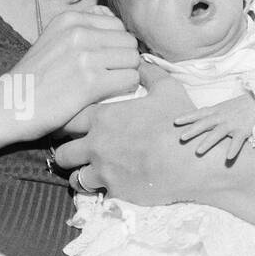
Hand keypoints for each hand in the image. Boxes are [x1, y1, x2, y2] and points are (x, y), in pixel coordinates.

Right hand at [0, 6, 140, 143]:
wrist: (6, 106)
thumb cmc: (31, 79)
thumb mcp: (52, 40)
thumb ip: (80, 27)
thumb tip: (111, 17)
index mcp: (69, 19)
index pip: (117, 25)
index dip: (114, 46)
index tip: (102, 63)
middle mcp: (78, 31)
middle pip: (128, 41)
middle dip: (123, 60)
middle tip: (107, 78)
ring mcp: (85, 55)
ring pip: (133, 60)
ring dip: (125, 76)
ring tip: (106, 88)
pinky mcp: (90, 81)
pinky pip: (131, 79)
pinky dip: (124, 91)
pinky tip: (105, 97)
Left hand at [53, 62, 239, 204]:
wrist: (192, 159)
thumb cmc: (178, 122)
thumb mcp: (167, 89)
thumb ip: (149, 74)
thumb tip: (141, 62)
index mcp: (104, 118)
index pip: (69, 119)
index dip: (67, 124)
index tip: (72, 127)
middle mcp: (96, 144)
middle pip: (63, 151)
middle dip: (66, 151)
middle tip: (74, 152)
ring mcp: (103, 169)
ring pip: (74, 176)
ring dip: (78, 174)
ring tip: (86, 173)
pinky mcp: (114, 190)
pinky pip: (94, 193)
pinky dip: (96, 190)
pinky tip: (104, 186)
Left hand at [173, 92, 254, 161]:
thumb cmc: (241, 105)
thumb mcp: (224, 107)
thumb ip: (212, 113)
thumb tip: (197, 118)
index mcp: (217, 110)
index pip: (200, 113)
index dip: (187, 117)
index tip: (175, 122)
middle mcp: (222, 116)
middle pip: (205, 123)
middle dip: (193, 130)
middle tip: (181, 137)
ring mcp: (233, 123)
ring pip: (218, 133)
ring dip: (207, 142)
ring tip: (198, 151)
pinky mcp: (243, 130)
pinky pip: (237, 141)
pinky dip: (233, 149)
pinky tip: (228, 158)